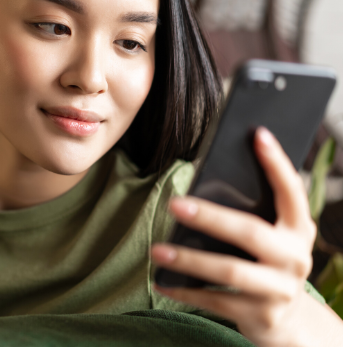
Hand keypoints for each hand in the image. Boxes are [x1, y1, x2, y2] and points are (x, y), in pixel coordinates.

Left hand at [151, 127, 342, 346]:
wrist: (286, 320)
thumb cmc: (266, 264)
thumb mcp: (269, 238)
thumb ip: (249, 215)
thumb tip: (204, 185)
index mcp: (298, 229)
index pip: (291, 191)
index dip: (277, 164)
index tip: (258, 135)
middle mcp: (295, 257)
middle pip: (250, 232)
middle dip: (210, 217)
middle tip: (174, 205)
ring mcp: (280, 289)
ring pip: (230, 270)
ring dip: (189, 259)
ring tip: (157, 250)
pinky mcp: (261, 315)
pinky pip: (217, 301)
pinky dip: (186, 291)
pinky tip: (162, 282)